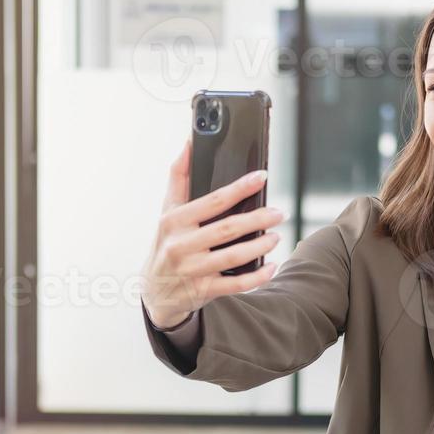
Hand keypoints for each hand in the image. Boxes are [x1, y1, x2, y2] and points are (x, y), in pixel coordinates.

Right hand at [140, 138, 285, 327]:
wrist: (154, 290)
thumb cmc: (166, 243)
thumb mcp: (167, 211)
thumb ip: (178, 177)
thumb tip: (188, 143)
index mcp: (174, 221)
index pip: (212, 201)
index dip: (239, 188)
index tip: (261, 177)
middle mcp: (181, 246)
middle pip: (226, 229)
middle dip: (257, 219)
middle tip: (279, 212)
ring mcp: (192, 270)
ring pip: (233, 257)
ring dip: (260, 246)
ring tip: (276, 236)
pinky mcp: (202, 290)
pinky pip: (234, 284)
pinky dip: (256, 276)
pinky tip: (271, 267)